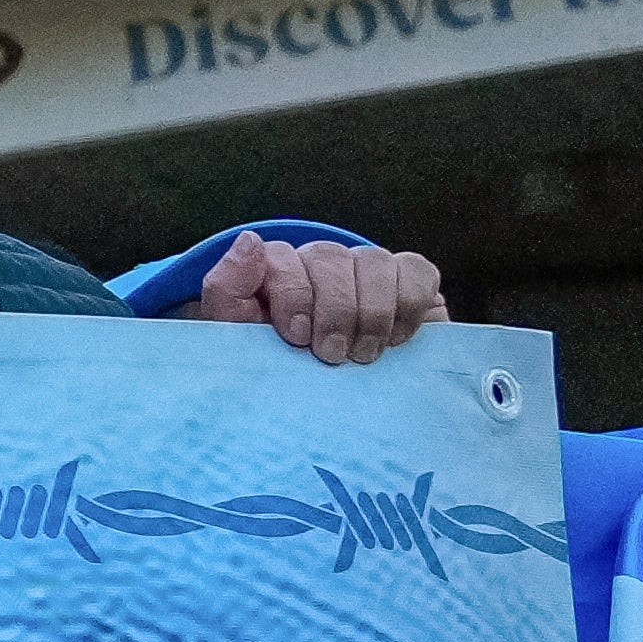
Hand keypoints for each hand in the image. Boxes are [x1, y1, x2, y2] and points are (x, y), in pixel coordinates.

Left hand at [174, 231, 443, 363]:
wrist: (328, 400)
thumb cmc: (277, 367)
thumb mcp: (238, 339)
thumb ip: (227, 291)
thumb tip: (250, 241)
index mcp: (274, 270)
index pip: (278, 256)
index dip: (291, 293)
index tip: (296, 336)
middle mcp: (320, 261)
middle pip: (328, 258)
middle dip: (333, 311)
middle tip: (331, 354)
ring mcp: (365, 266)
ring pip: (373, 262)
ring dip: (370, 314)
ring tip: (361, 354)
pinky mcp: (409, 277)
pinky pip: (415, 273)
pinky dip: (407, 307)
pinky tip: (394, 340)